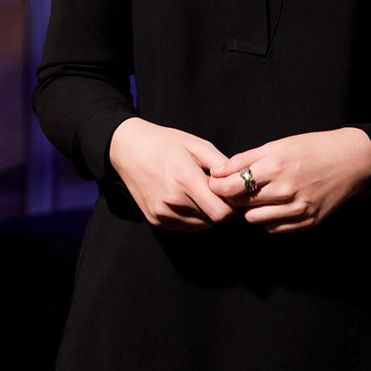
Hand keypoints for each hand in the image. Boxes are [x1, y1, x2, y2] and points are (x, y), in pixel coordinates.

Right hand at [107, 117, 237, 228]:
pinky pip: (186, 227)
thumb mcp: (197, 145)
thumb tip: (242, 183)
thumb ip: (223, 165)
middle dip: (221, 208)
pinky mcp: (155, 219)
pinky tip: (188, 199)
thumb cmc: (165, 143)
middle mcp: (172, 200)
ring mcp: (162, 212)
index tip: (232, 193)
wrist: (127, 149)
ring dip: (207, 214)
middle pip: (213, 220)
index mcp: (185, 179)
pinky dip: (193, 217)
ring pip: (201, 226)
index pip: (222, 212)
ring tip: (201, 194)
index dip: (232, 205)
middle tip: (218, 192)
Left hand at [210, 128, 370, 230]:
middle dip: (233, 197)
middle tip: (238, 188)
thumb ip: (244, 159)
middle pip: (240, 205)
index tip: (217, 183)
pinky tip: (276, 205)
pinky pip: (274, 229)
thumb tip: (216, 173)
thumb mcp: (276, 145)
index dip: (218, 187)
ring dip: (251, 210)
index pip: (231, 188)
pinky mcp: (308, 222)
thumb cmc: (311, 149)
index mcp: (276, 167)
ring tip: (259, 196)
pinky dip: (269, 219)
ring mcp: (299, 209)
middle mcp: (287, 191)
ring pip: (254, 220)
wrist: (350, 161)